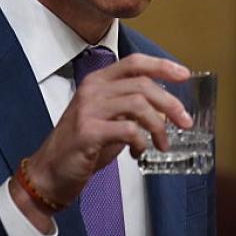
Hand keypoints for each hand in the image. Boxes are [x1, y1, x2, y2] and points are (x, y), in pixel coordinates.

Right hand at [9, 55, 191, 229]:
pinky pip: (128, 130)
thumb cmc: (81, 147)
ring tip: (162, 143)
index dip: (162, 66)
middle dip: (170, 103)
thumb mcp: (109, 120)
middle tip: (185, 121)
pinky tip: (139, 152)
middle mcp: (92, 90)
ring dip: (158, 126)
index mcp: (98, 81)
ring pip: (138, 105)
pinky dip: (142, 142)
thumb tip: (166, 110)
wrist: (50, 173)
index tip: (184, 74)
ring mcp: (88, 109)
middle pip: (142, 84)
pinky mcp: (88, 132)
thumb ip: (132, 110)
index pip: (134, 62)